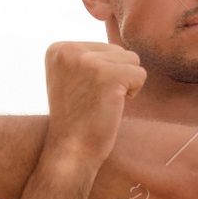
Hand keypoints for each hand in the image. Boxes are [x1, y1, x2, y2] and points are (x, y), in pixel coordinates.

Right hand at [43, 42, 144, 166]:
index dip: (101, 74)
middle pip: (117, 50)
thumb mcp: (70, 78)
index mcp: (58, 49)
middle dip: (114, 77)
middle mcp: (69, 50)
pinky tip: (112, 107)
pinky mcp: (108, 75)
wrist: (71, 151)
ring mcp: (88, 61)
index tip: (82, 94)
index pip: (102, 47)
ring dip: (124, 84)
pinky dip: (133, 93)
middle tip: (93, 101)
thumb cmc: (76, 120)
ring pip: (131, 60)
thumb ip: (86, 57)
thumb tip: (118, 47)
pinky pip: (140, 74)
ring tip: (102, 103)